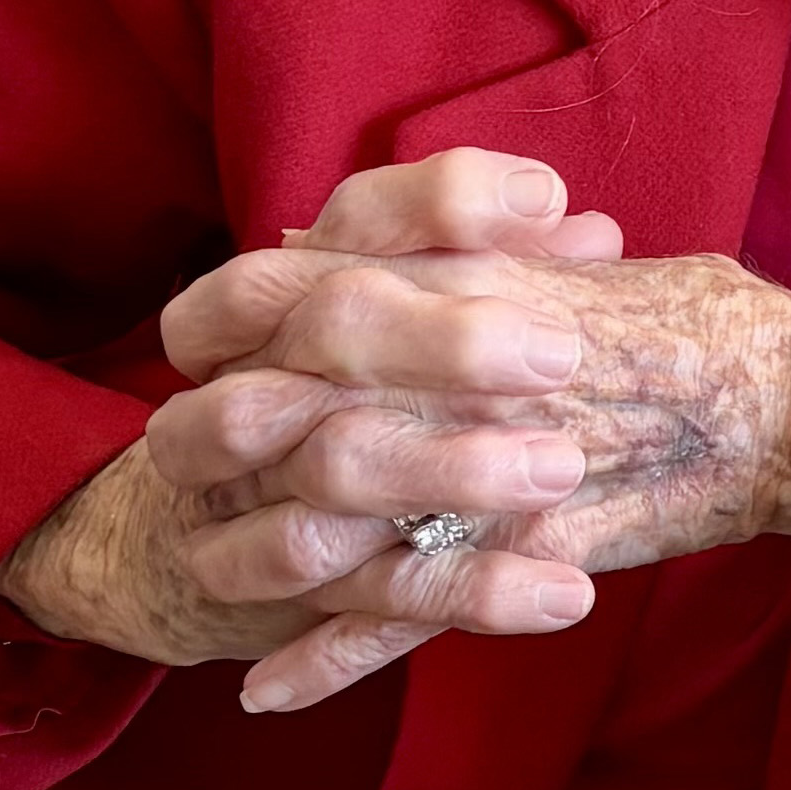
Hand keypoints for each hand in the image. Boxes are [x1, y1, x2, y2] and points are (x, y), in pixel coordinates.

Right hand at [0, 152, 624, 711]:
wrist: (199, 548)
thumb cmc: (346, 415)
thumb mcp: (411, 338)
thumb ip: (497, 279)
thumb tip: (591, 233)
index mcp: (284, 294)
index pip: (350, 218)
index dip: (439, 202)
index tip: (542, 198)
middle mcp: (243, 368)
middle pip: (325, 321)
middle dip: (447, 336)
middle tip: (564, 354)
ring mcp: (228, 477)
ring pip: (328, 462)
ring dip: (447, 468)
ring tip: (562, 470)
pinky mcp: (244, 576)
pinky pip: (358, 591)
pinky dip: (464, 590)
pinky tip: (564, 590)